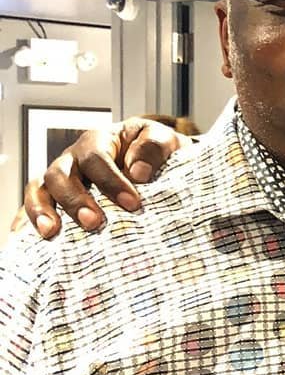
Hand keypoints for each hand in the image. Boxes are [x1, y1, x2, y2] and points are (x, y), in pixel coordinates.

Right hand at [23, 118, 188, 237]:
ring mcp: (63, 176)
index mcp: (99, 140)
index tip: (132, 204)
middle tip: (94, 222)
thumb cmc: (153, 150)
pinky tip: (38, 234)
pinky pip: (35, 201)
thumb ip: (154, 148)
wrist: (149, 157)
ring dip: (45, 210)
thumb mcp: (162, 139)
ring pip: (42, 187)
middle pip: (61, 174)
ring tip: (52, 232)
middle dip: (75, 199)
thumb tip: (139, 172)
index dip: (111, 181)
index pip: (96, 158)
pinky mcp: (57, 194)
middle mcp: (75, 157)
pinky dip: (31, 216)